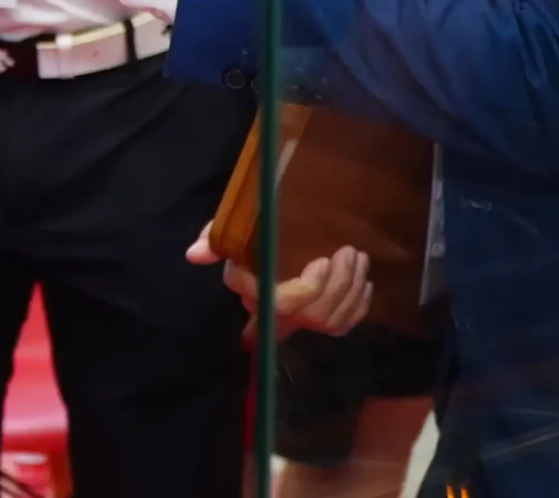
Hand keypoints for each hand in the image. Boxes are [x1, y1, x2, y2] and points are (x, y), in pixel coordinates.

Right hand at [188, 223, 373, 338]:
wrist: (270, 246)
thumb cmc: (251, 236)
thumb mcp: (231, 232)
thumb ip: (214, 239)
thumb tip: (194, 255)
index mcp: (255, 292)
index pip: (280, 303)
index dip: (306, 290)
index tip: (320, 261)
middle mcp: (276, 313)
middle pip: (313, 313)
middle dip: (338, 285)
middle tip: (349, 252)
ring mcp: (299, 320)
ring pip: (330, 320)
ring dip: (350, 289)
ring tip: (358, 258)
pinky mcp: (318, 321)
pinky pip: (342, 326)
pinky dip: (357, 307)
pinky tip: (364, 283)